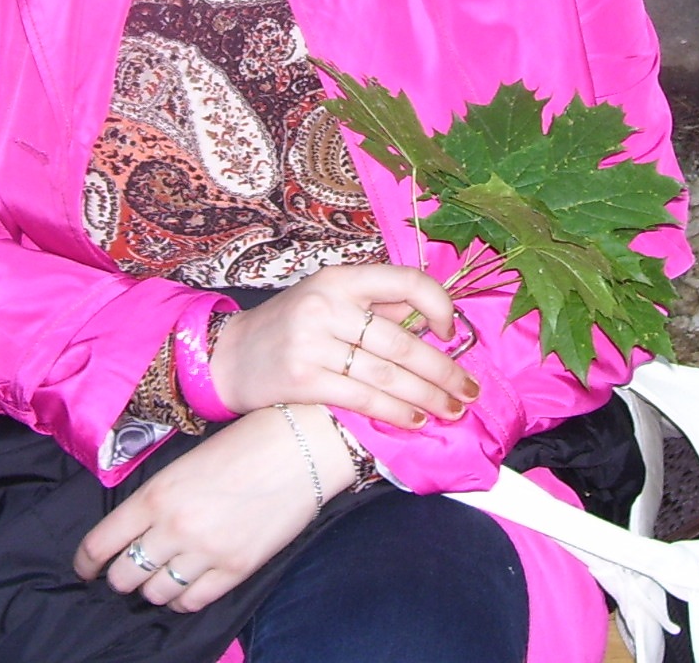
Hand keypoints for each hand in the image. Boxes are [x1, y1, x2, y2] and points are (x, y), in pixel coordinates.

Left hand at [74, 406, 351, 610]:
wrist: (301, 445)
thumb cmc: (244, 442)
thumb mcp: (185, 462)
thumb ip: (157, 498)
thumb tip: (138, 528)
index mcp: (155, 495)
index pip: (99, 545)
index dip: (85, 563)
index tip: (86, 568)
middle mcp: (174, 528)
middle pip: (124, 577)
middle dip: (121, 575)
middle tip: (131, 568)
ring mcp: (206, 553)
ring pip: (155, 594)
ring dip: (153, 587)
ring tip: (162, 574)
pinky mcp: (236, 569)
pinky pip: (192, 602)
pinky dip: (183, 598)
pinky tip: (187, 584)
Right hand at [209, 264, 479, 428]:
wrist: (230, 354)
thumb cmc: (292, 326)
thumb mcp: (330, 300)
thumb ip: (378, 308)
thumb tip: (437, 326)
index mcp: (341, 278)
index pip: (406, 281)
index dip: (439, 305)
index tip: (451, 332)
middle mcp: (327, 305)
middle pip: (401, 340)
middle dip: (443, 370)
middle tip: (468, 389)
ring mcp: (312, 342)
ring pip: (387, 374)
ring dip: (427, 397)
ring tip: (451, 410)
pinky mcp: (303, 379)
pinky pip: (362, 398)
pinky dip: (395, 412)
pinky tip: (415, 420)